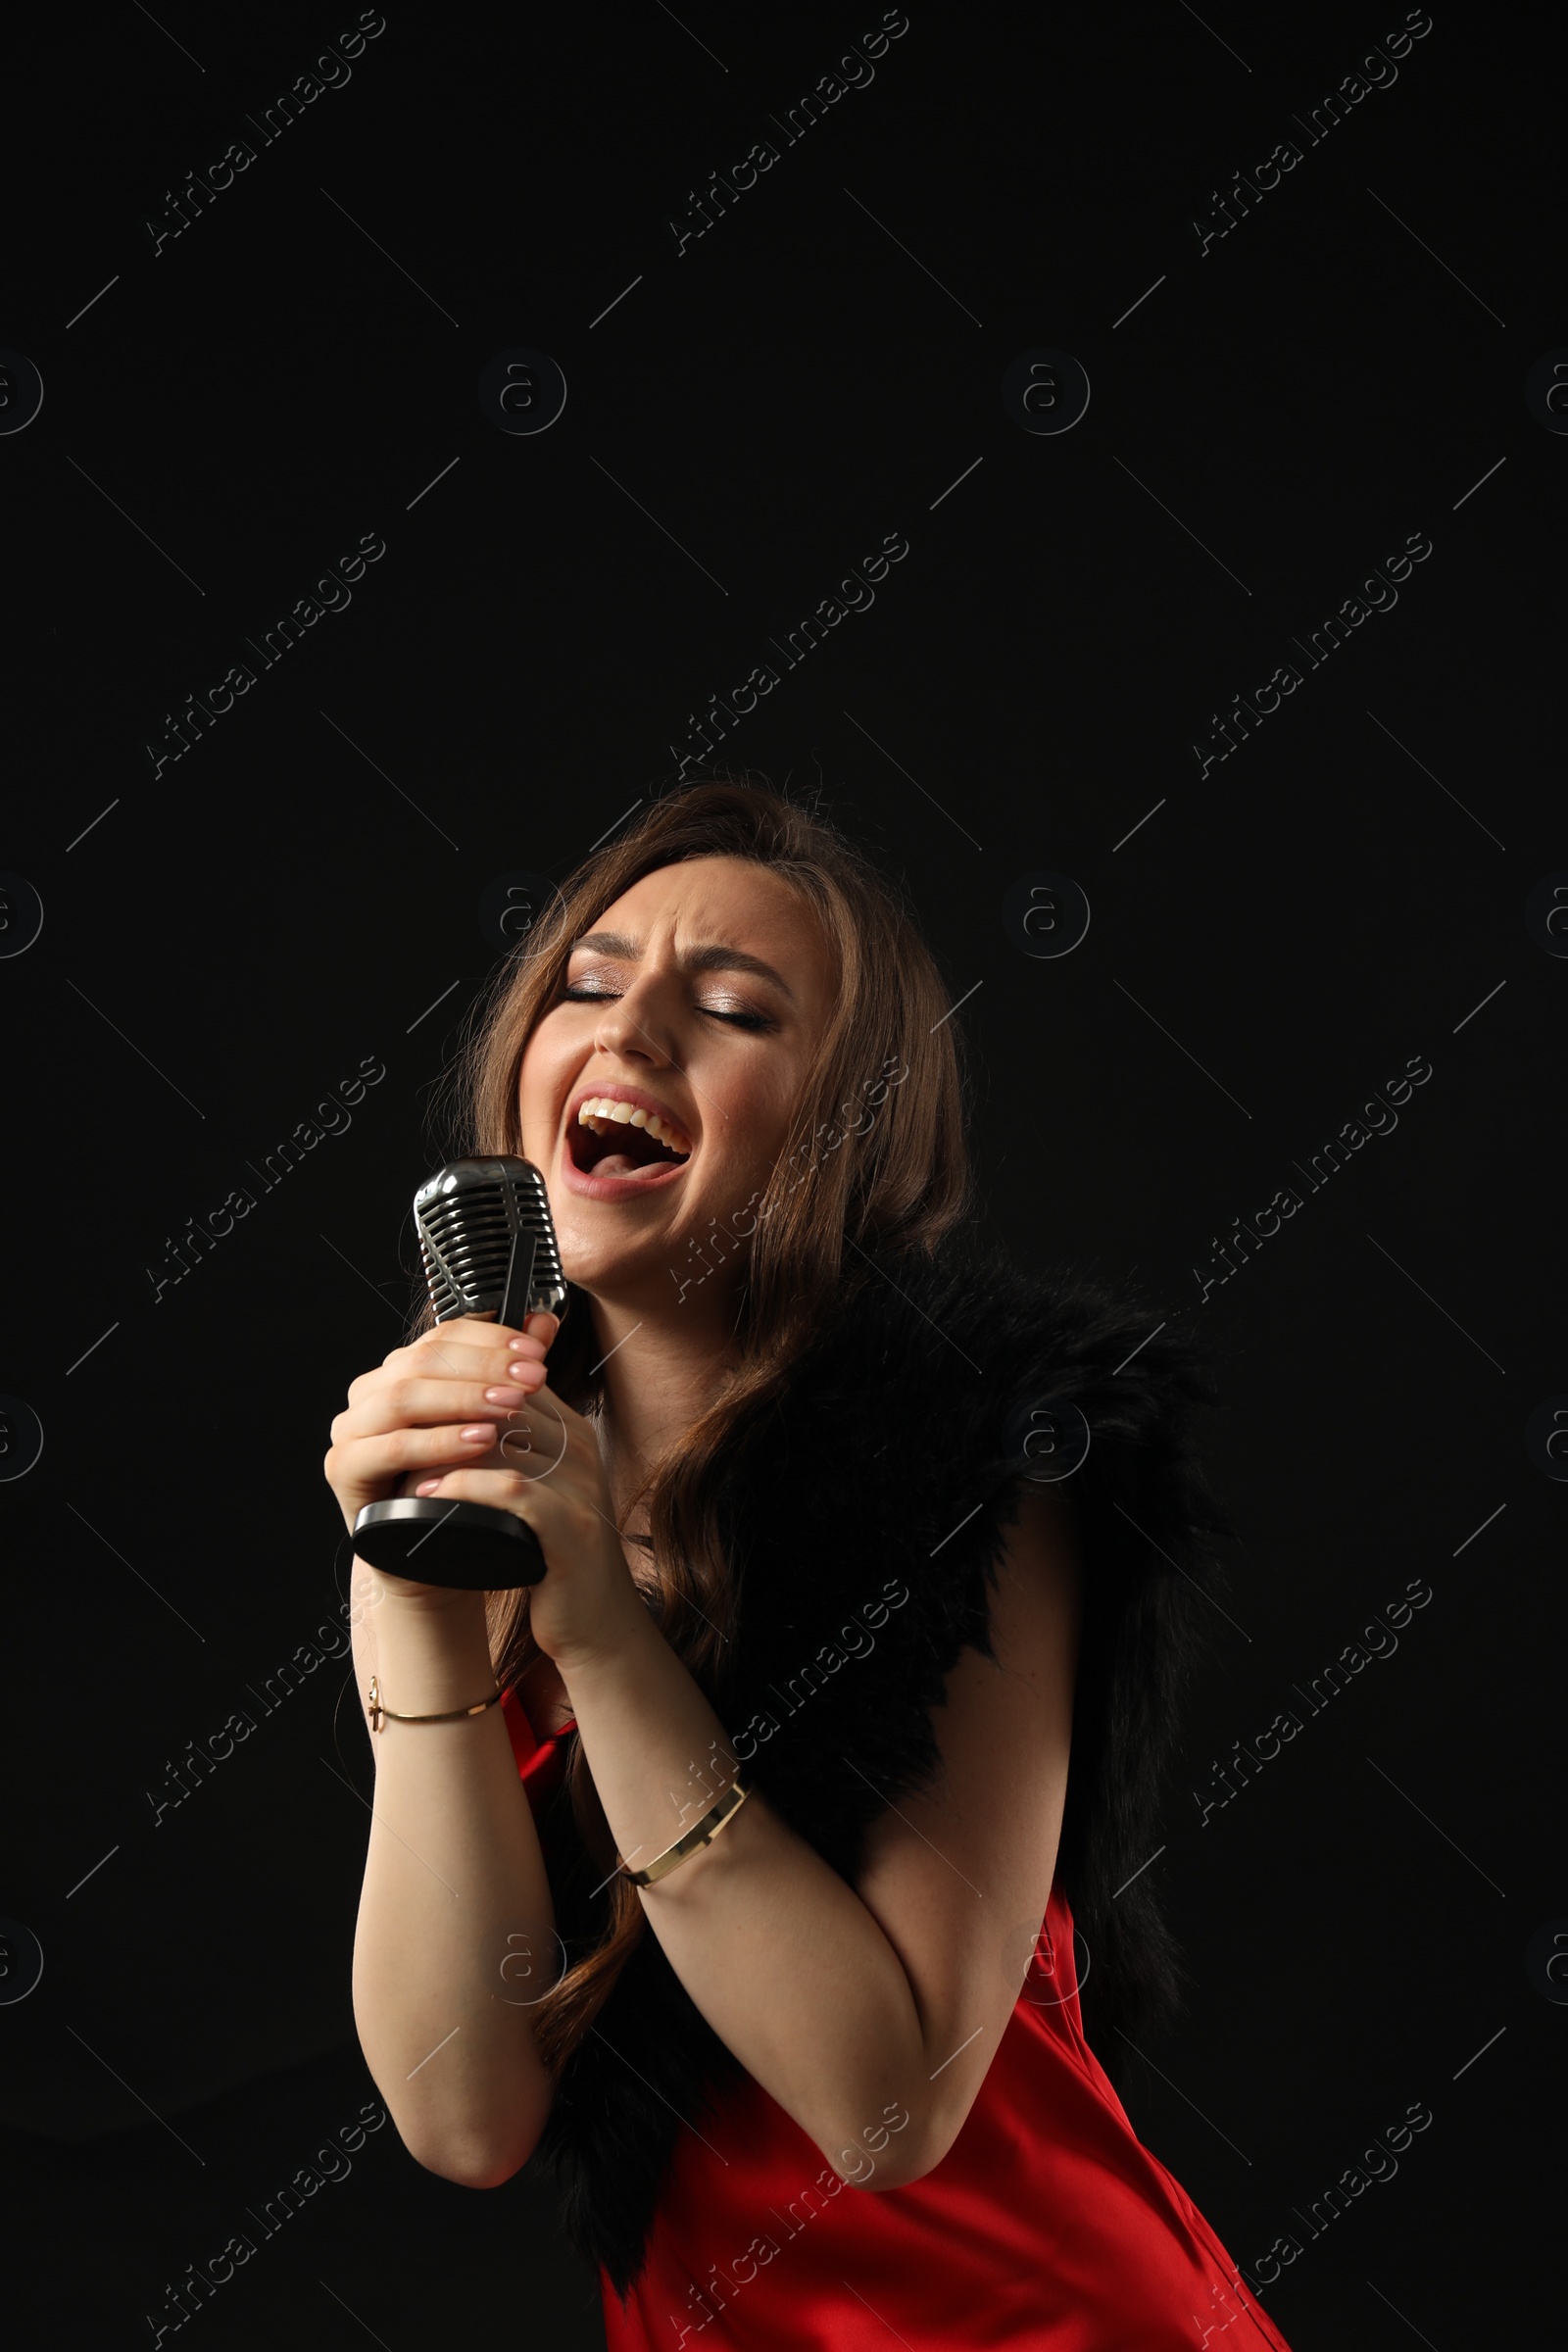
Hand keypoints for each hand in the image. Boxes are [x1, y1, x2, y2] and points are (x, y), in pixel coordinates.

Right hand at [324, 1311, 555, 1604]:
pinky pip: (392, 1448)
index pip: (443, 1336)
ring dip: (463, 1398)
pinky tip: (480, 1441)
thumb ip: (510, 1372)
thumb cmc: (464, 1490)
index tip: (537, 1352)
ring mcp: (351, 1431)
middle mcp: (370, 1395)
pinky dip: (439, 1441)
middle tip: (532, 1378)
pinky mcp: (344, 1470)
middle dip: (484, 1366)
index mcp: (400, 1373)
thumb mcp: (493, 1426)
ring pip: (404, 1397)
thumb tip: (545, 1321)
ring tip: (512, 1406)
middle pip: (424, 1360)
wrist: (437, 1562)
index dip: (491, 1338)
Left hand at [405, 1369, 646, 1673]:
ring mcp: (580, 1485)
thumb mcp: (533, 1486)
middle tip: (392, 1422)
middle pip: (503, 1401)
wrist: (594, 1619)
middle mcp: (581, 1447)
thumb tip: (446, 1420)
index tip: (406, 1401)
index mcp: (571, 1429)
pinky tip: (428, 1495)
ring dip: (443, 1449)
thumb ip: (504, 1447)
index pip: (509, 1377)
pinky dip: (464, 1487)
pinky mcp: (571, 1526)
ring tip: (398, 1461)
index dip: (456, 1384)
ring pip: (503, 1442)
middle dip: (444, 1410)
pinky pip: (512, 1490)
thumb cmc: (550, 1550)